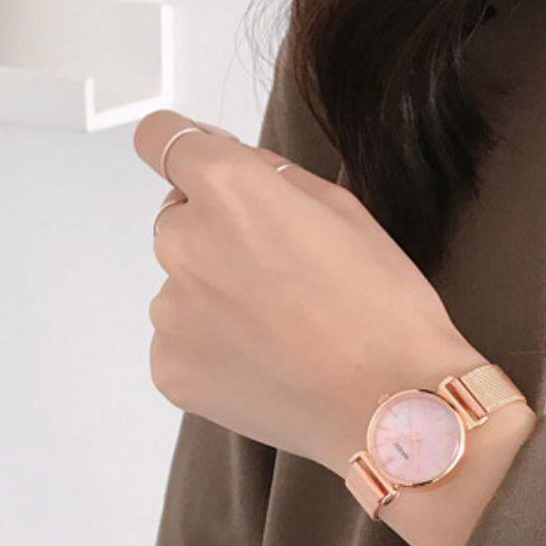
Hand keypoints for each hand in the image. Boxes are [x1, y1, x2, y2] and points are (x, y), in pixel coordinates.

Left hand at [134, 111, 483, 474]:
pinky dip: (213, 348)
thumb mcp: (341, 208)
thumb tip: (229, 162)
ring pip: (183, 286)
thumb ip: (271, 176)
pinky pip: (181, 341)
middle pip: (178, 221)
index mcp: (226, 189)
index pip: (159, 140)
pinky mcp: (169, 366)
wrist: (387, 405)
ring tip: (280, 329)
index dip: (178, 148)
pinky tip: (265, 362)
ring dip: (216, 297)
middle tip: (278, 275)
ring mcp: (170, 311)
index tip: (188, 163)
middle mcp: (184, 243)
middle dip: (216, 235)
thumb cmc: (381, 309)